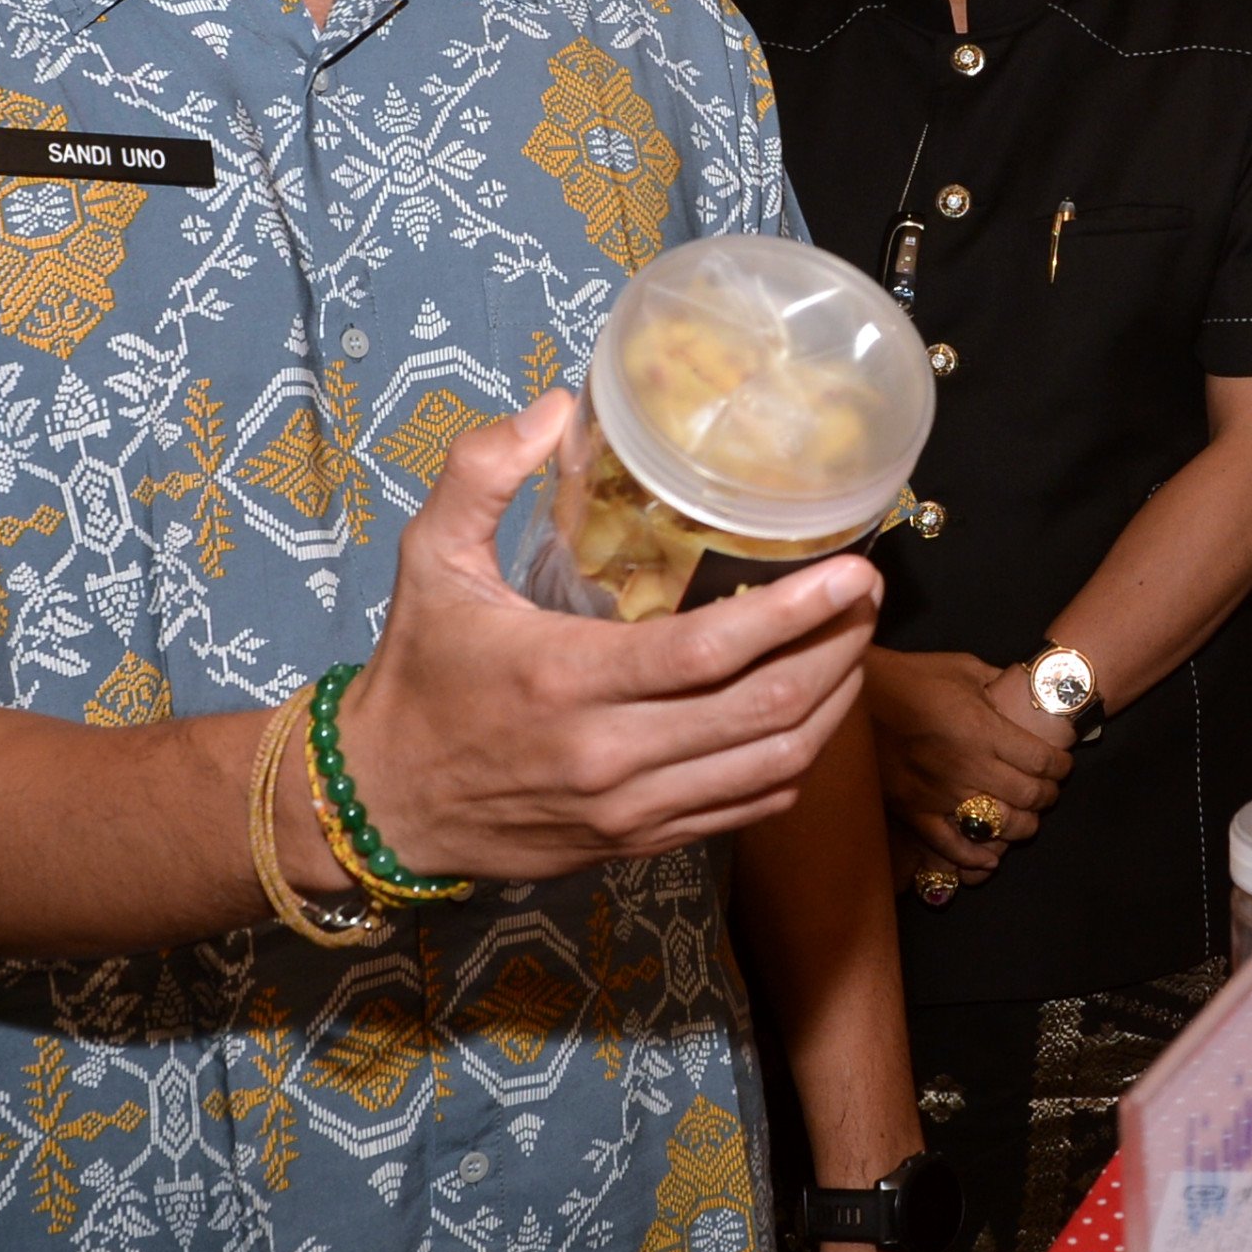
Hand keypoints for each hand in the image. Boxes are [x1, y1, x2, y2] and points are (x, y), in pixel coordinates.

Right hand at [318, 393, 880, 883]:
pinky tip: (816, 711)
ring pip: (775, 764)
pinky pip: (750, 807)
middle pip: (766, 708)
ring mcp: (631, 809)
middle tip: (869, 597)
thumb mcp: (427, 561)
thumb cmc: (418, 676)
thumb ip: (478, 474)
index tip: (854, 570)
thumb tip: (552, 408)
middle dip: (839, 648)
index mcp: (567, 679)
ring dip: (836, 704)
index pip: (711, 650)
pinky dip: (799, 759)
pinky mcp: (640, 843)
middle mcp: (609, 754)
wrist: (381, 804)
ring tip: (857, 645)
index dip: (797, 611)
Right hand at [865, 647, 1071, 878]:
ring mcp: (939, 793)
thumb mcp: (960, 668)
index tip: (1063, 766)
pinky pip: (950, 845)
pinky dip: (975, 857)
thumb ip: (997, 682)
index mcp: (981, 729)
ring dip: (1022, 826)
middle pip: (1027, 795)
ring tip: (1027, 819)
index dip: (1061, 767)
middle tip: (1049, 791)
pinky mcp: (913, 811)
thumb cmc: (908, 677)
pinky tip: (991, 857)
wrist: (852, 697)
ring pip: (998, 826)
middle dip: (1047, 796)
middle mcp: (966, 766)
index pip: (1041, 760)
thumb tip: (1026, 690)